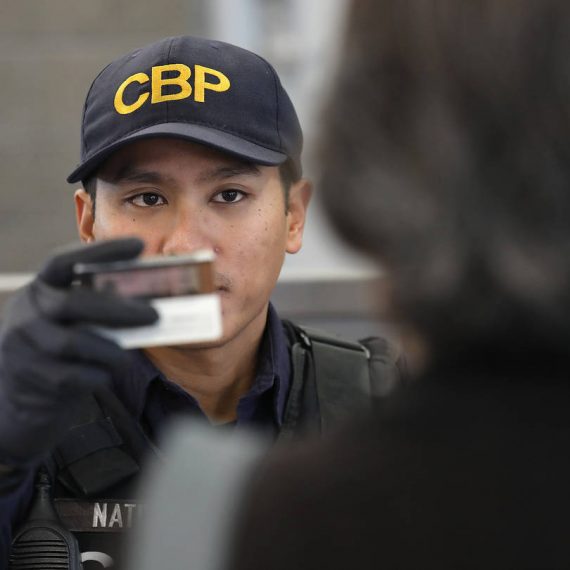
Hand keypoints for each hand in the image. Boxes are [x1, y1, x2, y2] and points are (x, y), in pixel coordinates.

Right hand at [0, 238, 157, 466]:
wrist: (23, 401)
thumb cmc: (61, 354)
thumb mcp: (72, 323)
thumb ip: (97, 307)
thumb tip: (150, 300)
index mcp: (39, 290)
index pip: (64, 261)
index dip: (100, 252)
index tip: (139, 246)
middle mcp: (25, 313)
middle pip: (74, 303)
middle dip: (120, 309)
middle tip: (155, 315)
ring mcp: (22, 347)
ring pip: (75, 343)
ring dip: (112, 348)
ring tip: (130, 353)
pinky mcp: (30, 379)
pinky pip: (75, 376)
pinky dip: (99, 375)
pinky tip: (106, 375)